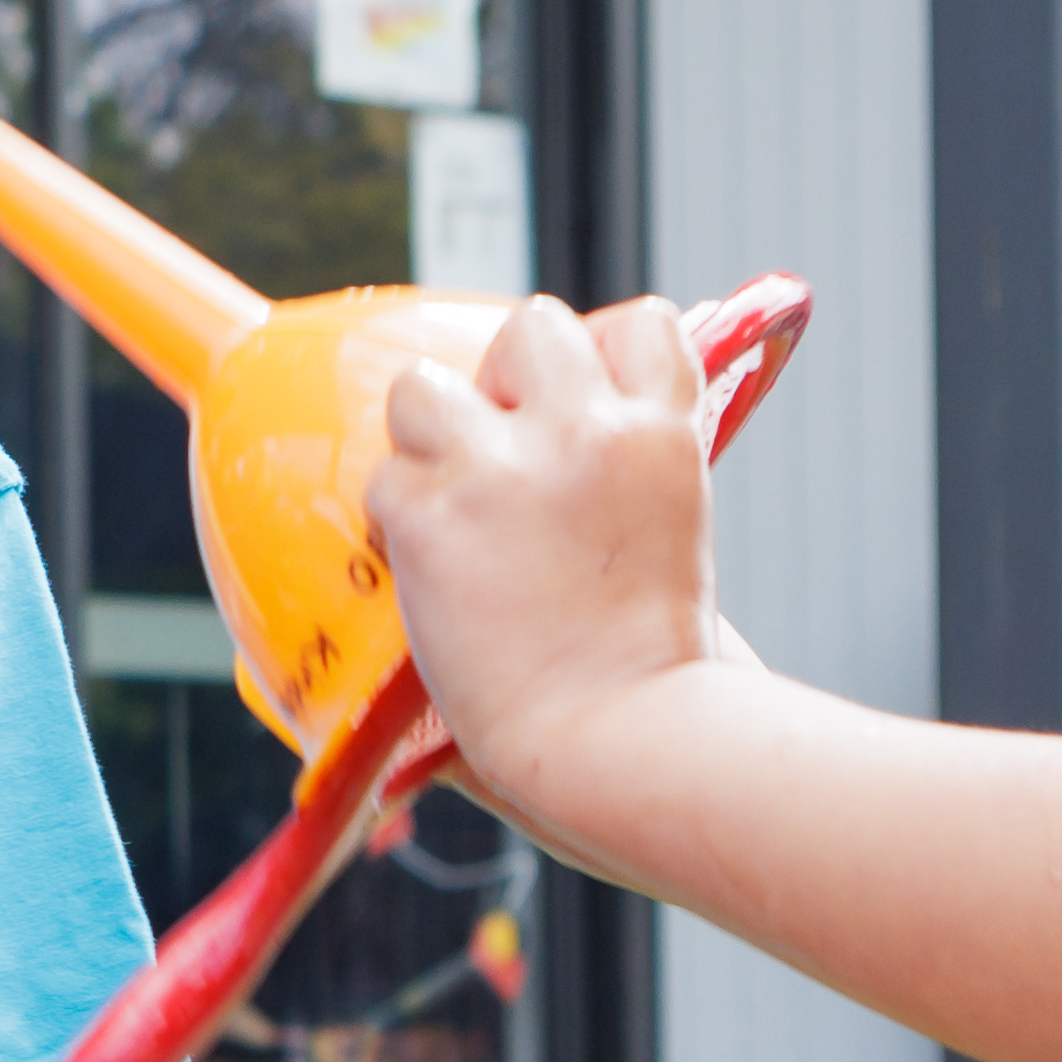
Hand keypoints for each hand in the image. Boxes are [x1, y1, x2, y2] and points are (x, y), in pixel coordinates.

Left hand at [363, 294, 761, 856]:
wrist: (626, 739)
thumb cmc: (663, 674)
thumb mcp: (679, 541)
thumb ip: (634, 483)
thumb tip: (586, 473)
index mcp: (665, 433)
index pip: (639, 322)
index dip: (598, 355)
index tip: (579, 402)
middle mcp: (586, 429)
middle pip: (527, 327)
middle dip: (503, 381)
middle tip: (500, 456)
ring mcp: (504, 466)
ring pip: (423, 384)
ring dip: (425, 440)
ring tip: (449, 508)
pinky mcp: (434, 515)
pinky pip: (383, 478)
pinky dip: (393, 522)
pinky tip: (425, 571)